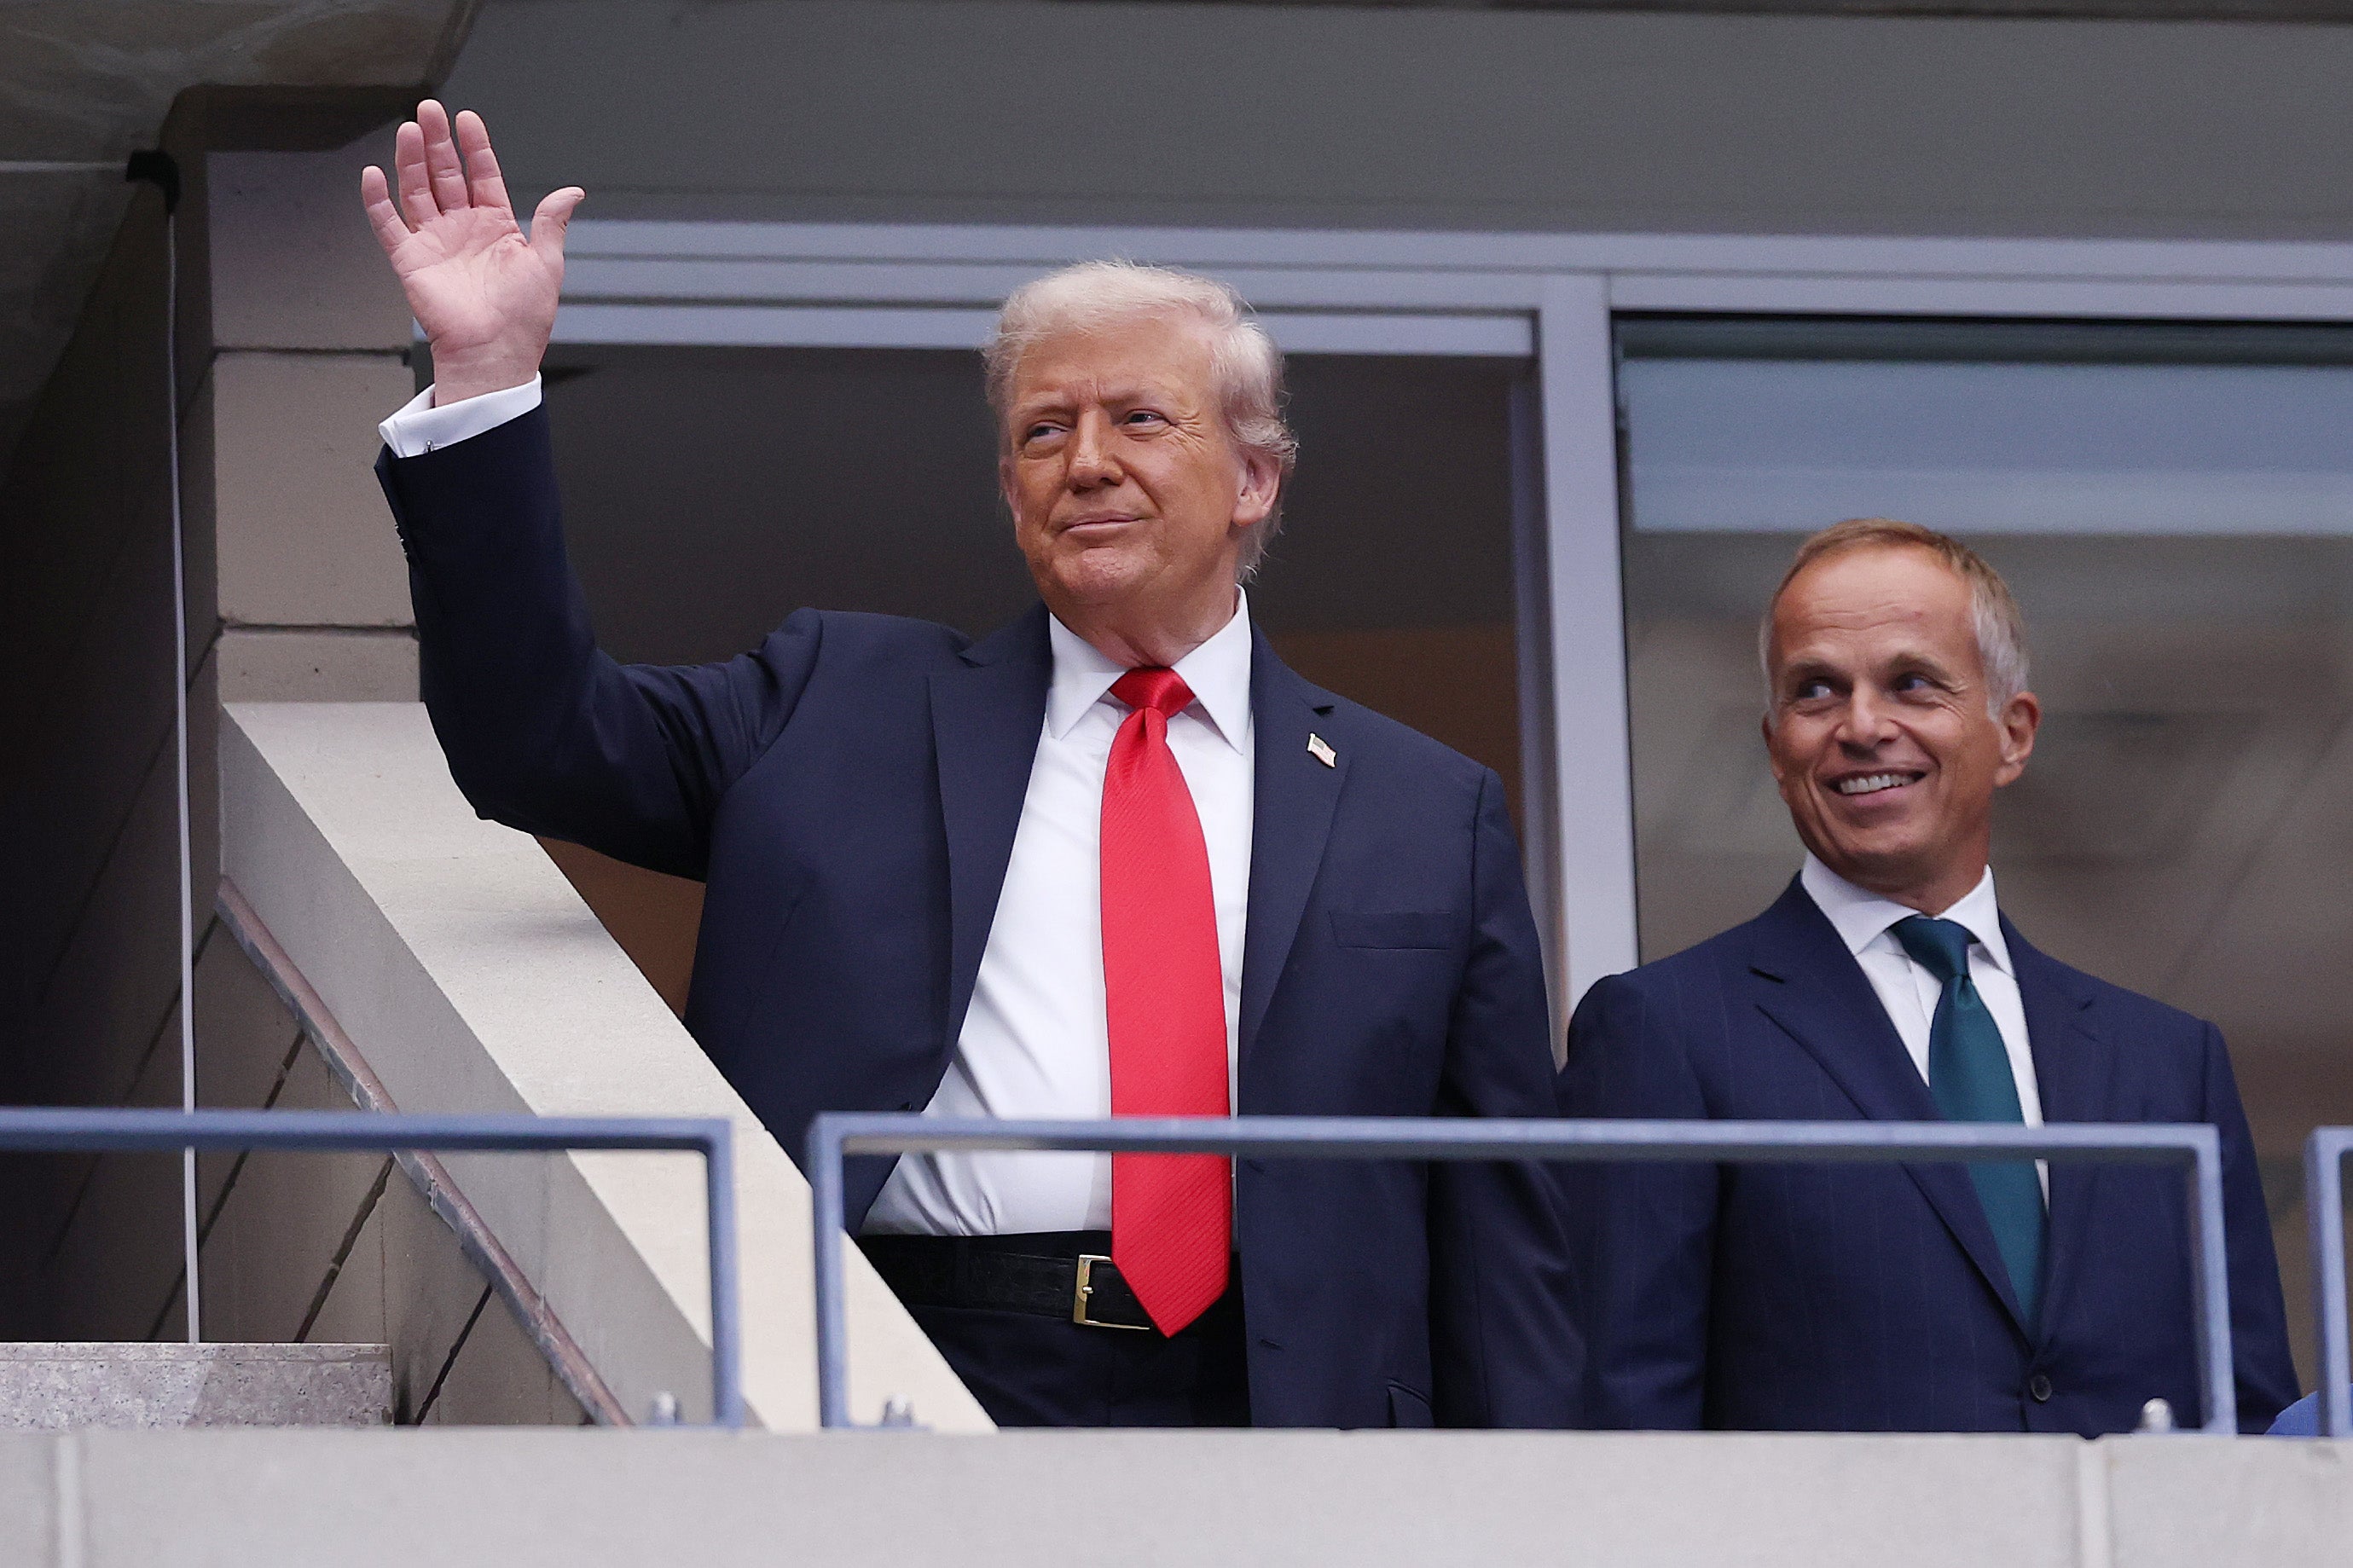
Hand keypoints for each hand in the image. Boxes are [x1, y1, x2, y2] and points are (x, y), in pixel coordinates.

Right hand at [361, 101, 583, 404]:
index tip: (468, 119)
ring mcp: (435, 242)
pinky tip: (374, 174)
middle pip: (445, 175)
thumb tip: (571, 191)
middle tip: (430, 110)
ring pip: (417, 190)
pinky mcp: (410, 260)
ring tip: (410, 130)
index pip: (482, 175)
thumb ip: (551, 222)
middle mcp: (463, 230)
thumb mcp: (547, 262)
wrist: (495, 352)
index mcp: (496, 227)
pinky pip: (388, 225)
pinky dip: (378, 200)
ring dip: (411, 160)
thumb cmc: (523, 318)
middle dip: (438, 142)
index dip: (475, 146)